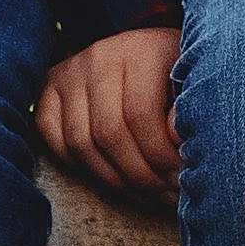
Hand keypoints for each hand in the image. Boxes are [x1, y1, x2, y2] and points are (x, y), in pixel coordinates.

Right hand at [40, 26, 181, 204]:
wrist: (149, 52)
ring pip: (81, 143)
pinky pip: (55, 141)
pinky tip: (117, 179)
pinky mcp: (49, 91)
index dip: (161, 155)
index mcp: (139, 50)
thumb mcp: (196, 82)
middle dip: (141, 175)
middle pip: (109, 133)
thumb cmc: (177, 72)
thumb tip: (176, 138)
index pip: (140, 113)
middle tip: (167, 194)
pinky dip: (83, 168)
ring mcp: (69, 74)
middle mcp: (98, 57)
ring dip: (116, 180)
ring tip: (147, 194)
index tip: (183, 179)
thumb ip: (192, 108)